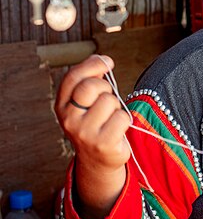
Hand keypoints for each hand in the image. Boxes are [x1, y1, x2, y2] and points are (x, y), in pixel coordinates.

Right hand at [55, 55, 130, 218]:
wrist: (98, 159)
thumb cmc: (96, 124)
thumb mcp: (86, 103)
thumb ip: (90, 81)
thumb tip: (102, 60)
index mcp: (62, 106)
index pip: (73, 78)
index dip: (91, 65)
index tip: (107, 62)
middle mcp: (69, 119)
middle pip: (91, 87)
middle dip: (105, 88)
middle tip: (107, 100)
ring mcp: (84, 132)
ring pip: (110, 101)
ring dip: (116, 107)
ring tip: (110, 119)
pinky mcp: (102, 143)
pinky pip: (122, 117)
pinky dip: (124, 121)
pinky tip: (117, 130)